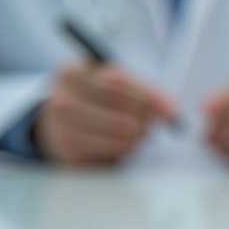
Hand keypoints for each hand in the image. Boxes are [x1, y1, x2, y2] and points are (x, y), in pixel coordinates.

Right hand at [34, 63, 175, 165]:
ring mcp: (61, 130)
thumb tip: (170, 110)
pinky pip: (110, 155)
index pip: (118, 83)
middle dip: (144, 122)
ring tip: (138, 133)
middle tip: (151, 124)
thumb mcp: (111, 81)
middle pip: (119, 114)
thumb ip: (142, 91)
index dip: (149, 98)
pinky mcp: (68, 155)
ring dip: (137, 138)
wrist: (57, 120)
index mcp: (70, 73)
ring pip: (118, 137)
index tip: (171, 111)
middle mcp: (61, 101)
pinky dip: (125, 150)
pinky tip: (123, 144)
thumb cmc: (94, 96)